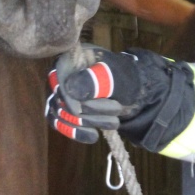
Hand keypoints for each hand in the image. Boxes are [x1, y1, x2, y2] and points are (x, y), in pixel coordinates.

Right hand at [45, 44, 194, 151]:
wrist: (136, 93)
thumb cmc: (129, 79)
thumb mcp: (118, 77)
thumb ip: (98, 79)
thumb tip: (69, 88)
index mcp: (74, 58)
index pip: (58, 78)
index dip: (67, 97)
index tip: (80, 110)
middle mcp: (65, 74)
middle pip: (61, 98)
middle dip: (89, 111)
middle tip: (116, 110)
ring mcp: (64, 92)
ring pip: (61, 113)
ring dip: (88, 122)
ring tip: (114, 122)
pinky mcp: (66, 109)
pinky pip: (60, 123)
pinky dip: (75, 132)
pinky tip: (93, 137)